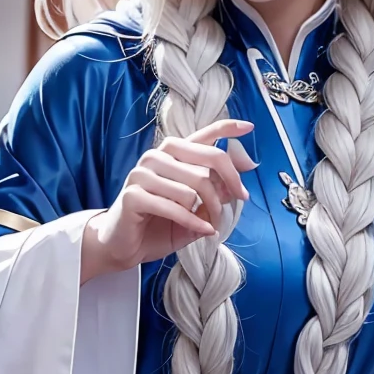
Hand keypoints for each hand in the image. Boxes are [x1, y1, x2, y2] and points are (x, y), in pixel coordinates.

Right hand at [81, 118, 257, 281]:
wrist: (124, 246)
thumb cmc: (159, 224)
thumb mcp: (196, 208)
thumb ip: (216, 191)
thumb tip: (242, 176)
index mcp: (173, 154)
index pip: (204, 134)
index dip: (228, 128)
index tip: (249, 126)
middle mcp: (157, 156)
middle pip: (209, 160)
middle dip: (229, 185)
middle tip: (238, 203)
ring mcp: (142, 173)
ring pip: (194, 186)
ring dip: (210, 211)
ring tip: (209, 225)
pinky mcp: (133, 195)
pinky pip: (176, 207)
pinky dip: (195, 222)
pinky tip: (204, 231)